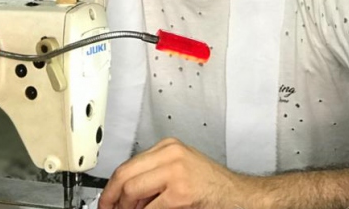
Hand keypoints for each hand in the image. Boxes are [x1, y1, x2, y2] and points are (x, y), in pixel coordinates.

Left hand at [99, 138, 244, 208]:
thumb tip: (125, 197)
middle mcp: (171, 155)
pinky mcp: (181, 193)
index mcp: (168, 147)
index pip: (127, 165)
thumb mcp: (179, 172)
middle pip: (124, 175)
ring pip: (132, 190)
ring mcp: (176, 172)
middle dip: (112, 198)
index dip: (111, 188)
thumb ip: (153, 178)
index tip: (106, 201)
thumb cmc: (213, 187)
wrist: (242, 197)